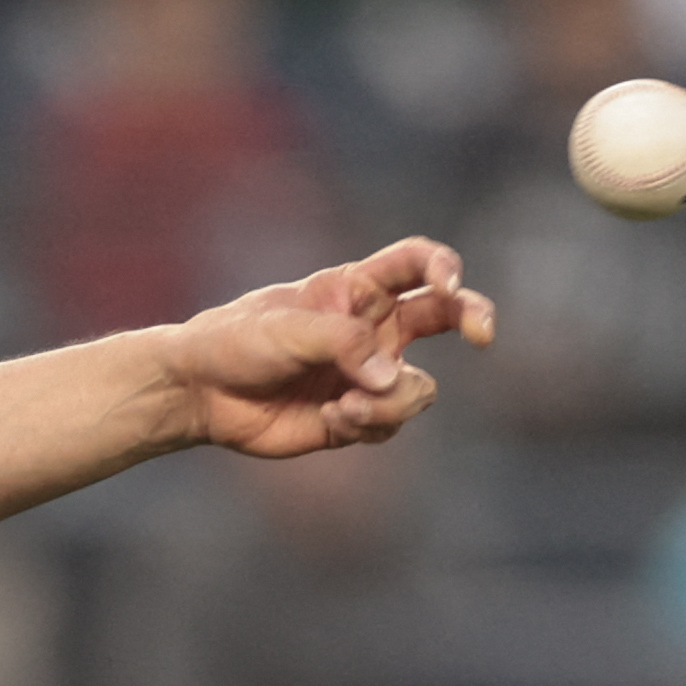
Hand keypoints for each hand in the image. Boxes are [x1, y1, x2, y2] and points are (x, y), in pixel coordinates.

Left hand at [161, 237, 496, 458]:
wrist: (202, 392)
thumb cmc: (238, 342)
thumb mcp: (289, 330)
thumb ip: (345, 344)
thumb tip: (390, 379)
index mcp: (356, 289)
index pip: (416, 263)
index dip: (443, 266)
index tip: (450, 281)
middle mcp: (373, 328)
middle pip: (447, 314)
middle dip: (475, 317)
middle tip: (483, 334)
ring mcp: (368, 374)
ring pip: (417, 388)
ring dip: (391, 401)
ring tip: (348, 405)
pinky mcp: (356, 415)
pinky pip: (388, 422)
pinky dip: (366, 422)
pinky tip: (331, 416)